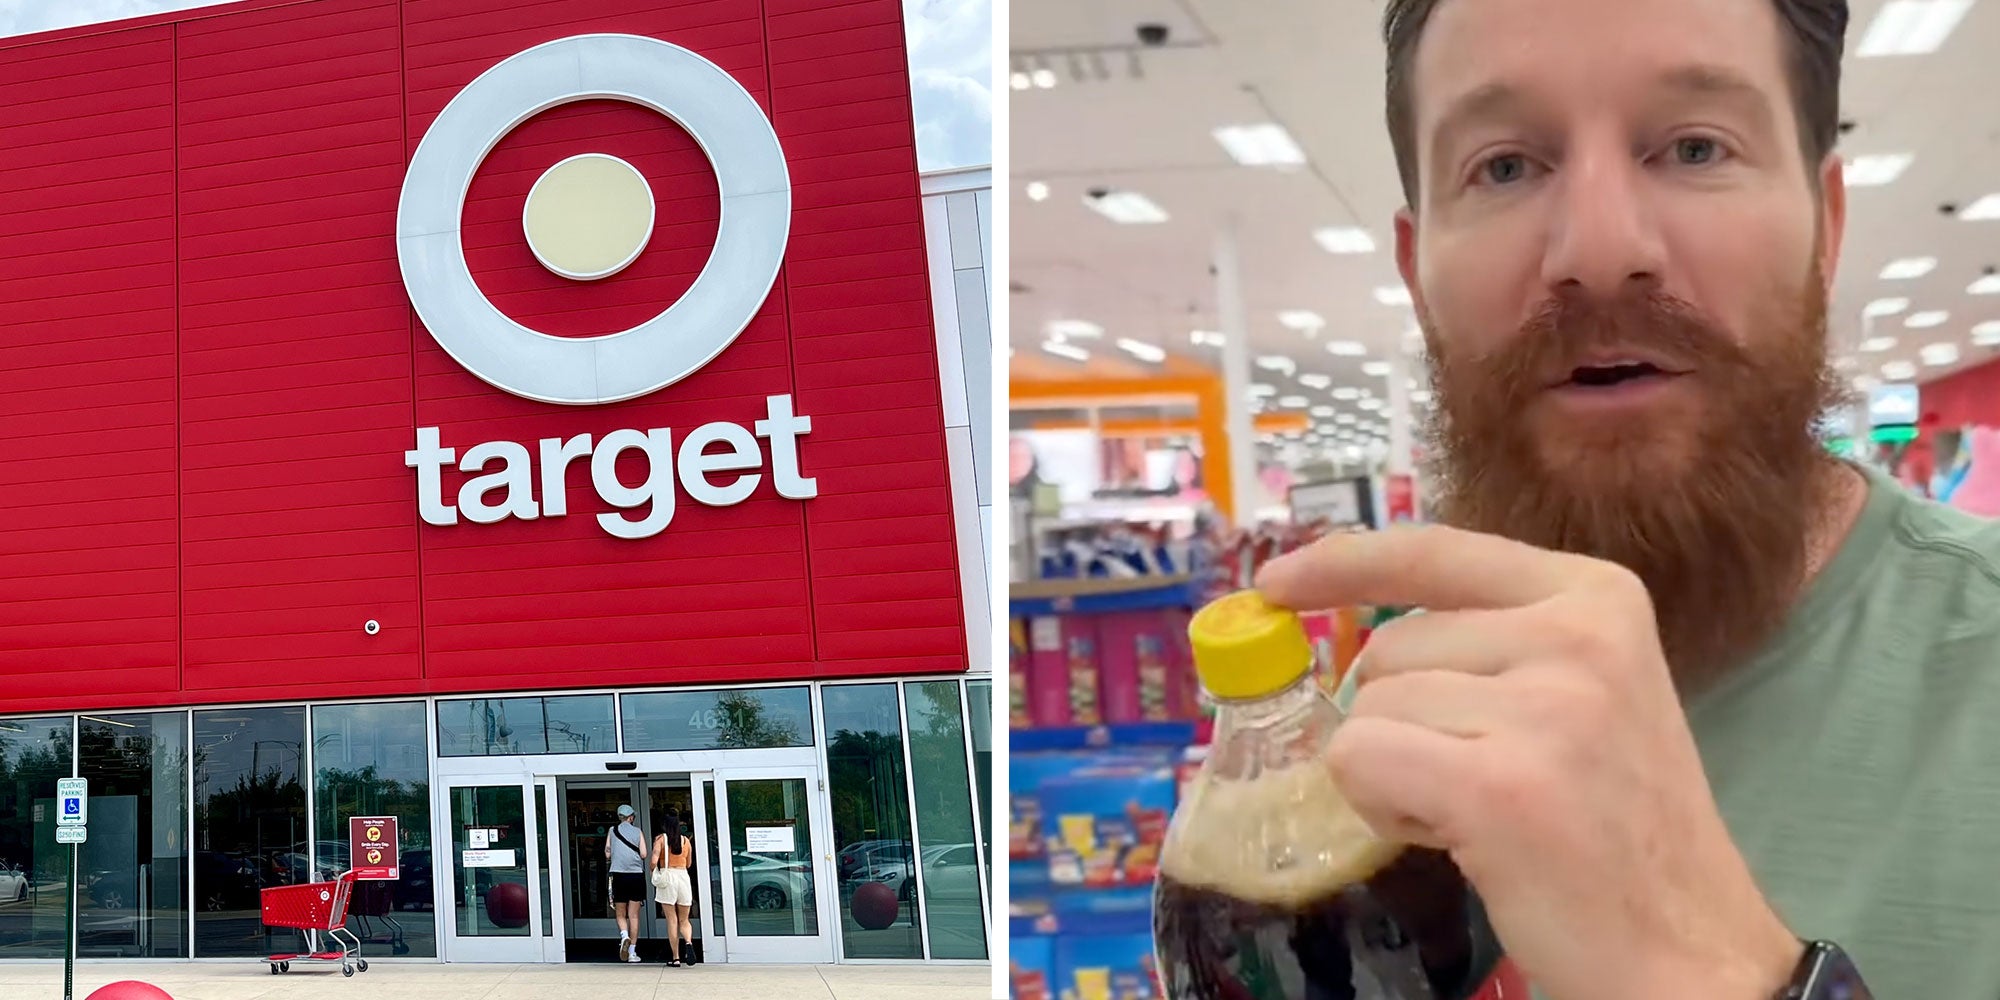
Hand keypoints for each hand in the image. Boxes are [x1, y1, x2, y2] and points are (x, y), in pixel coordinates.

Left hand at [1258, 525, 1799, 999]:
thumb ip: (1493, 644)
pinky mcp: (1499, 785)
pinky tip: (1458, 837)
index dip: (1342, 564)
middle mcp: (1577, 635)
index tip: (1277, 584)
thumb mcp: (1582, 693)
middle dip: (1405, 720)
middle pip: (1389, 646)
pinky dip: (1382, 806)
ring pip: (1370, 709)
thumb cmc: (1618, 829)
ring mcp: (1544, 707)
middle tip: (1487, 782)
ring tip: (1484, 815)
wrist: (1690, 950)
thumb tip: (1356, 631)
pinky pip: (1360, 760)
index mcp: (1597, 596)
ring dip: (1398, 772)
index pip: (1434, 550)